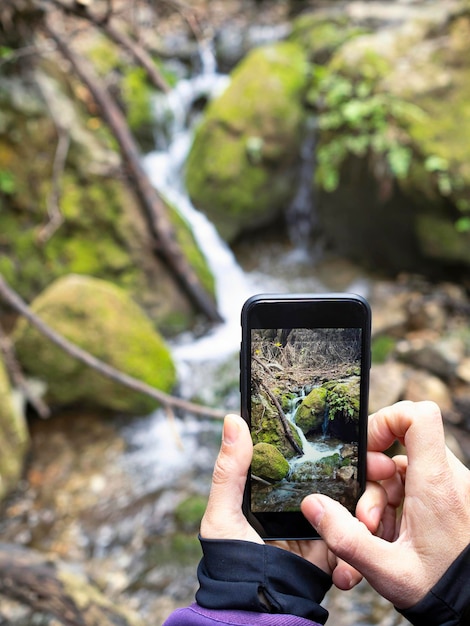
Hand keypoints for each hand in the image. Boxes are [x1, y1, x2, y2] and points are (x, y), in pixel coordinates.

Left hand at [200, 414, 388, 589]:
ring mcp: (323, 523)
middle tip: (382, 466)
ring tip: (371, 514)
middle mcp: (304, 499)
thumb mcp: (224, 514)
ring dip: (372, 504)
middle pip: (343, 474)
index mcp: (279, 485)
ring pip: (359, 502)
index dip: (334, 442)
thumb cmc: (231, 561)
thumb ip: (230, 470)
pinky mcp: (336, 547)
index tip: (357, 432)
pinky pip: (360, 537)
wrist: (256, 610)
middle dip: (367, 469)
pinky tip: (369, 533)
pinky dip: (368, 537)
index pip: (310, 454)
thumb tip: (233, 420)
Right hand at [301, 401, 469, 607]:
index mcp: (436, 484)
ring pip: (402, 472)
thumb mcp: (386, 570)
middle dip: (372, 479)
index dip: (387, 419)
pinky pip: (412, 488)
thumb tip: (313, 504)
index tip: (367, 448)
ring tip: (374, 535)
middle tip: (365, 515)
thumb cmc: (439, 590)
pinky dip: (393, 507)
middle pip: (400, 449)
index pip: (419, 416)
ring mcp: (447, 488)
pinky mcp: (445, 500)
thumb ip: (345, 537)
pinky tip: (386, 536)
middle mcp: (447, 479)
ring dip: (380, 498)